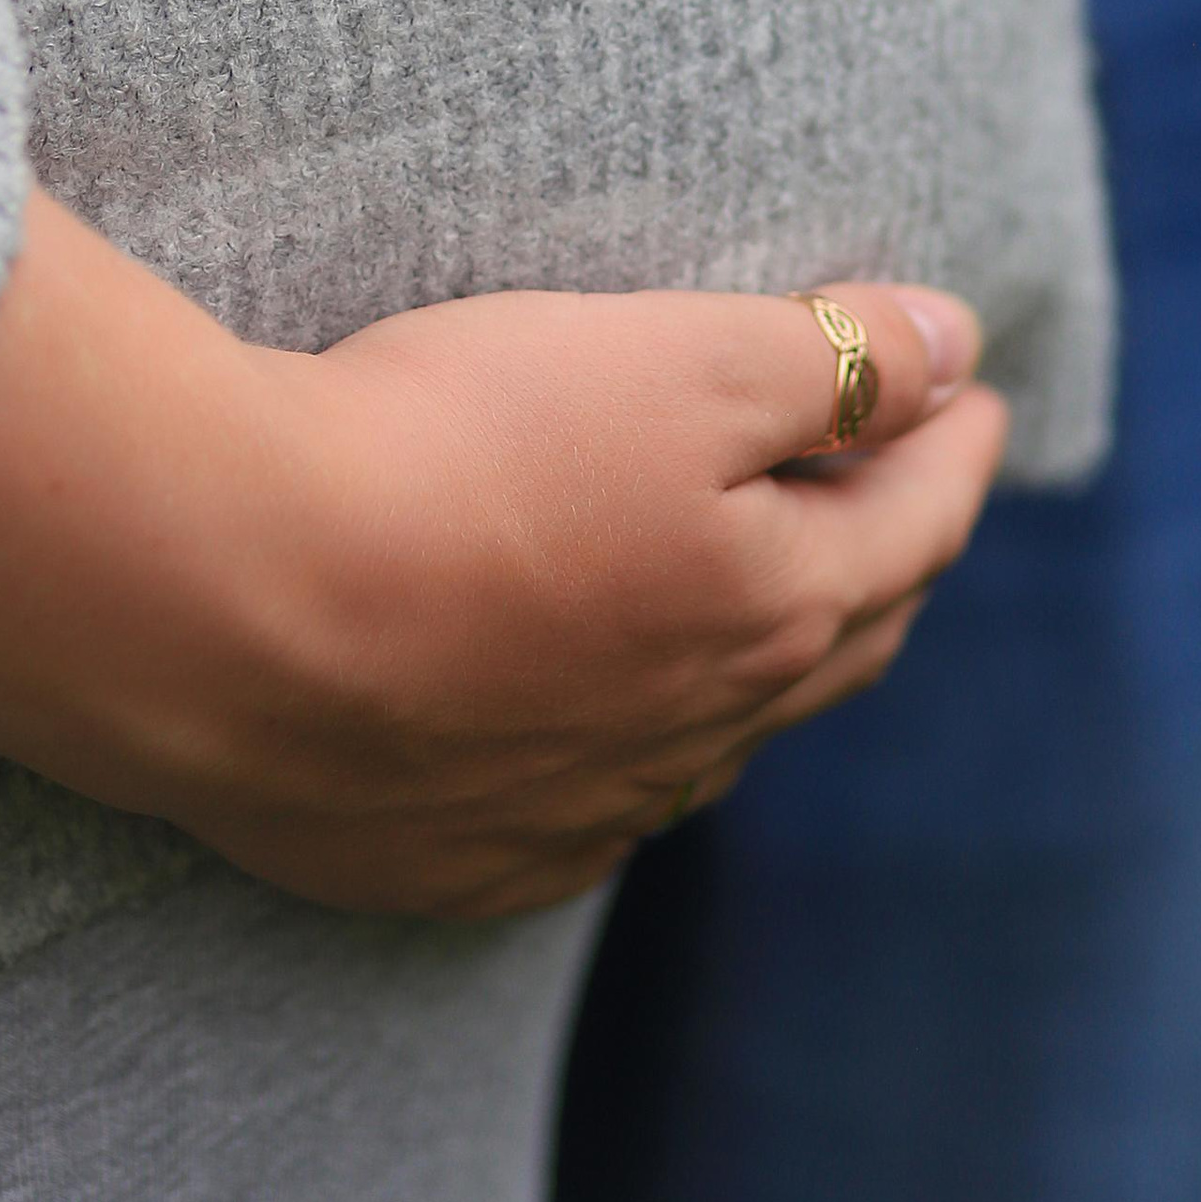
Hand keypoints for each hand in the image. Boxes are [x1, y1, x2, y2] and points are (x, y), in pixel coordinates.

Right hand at [0, 193, 1005, 919]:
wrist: (226, 603)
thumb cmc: (459, 450)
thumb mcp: (676, 357)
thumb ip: (831, 355)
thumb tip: (956, 345)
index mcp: (772, 605)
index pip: (914, 518)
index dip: (953, 441)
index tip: (975, 387)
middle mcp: (695, 732)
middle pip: (835, 638)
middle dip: (888, 553)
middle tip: (907, 488)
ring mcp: (572, 809)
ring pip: (714, 734)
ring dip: (762, 656)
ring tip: (773, 593)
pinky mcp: (452, 857)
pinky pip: (584, 809)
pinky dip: (627, 748)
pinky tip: (601, 722)